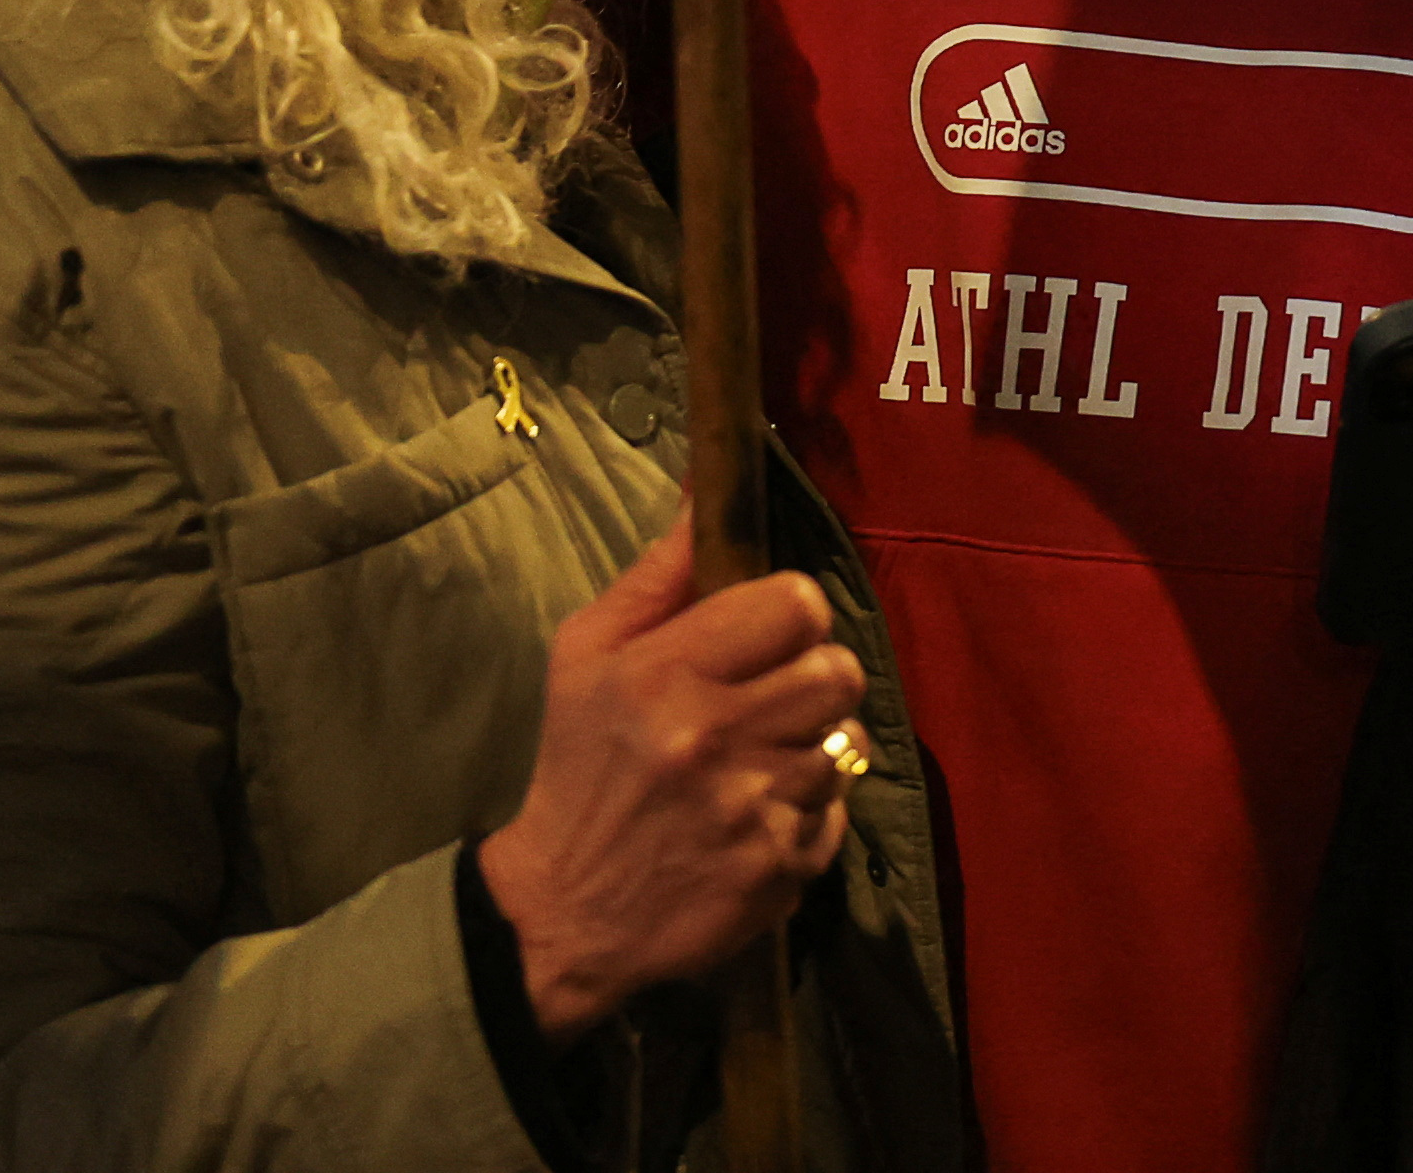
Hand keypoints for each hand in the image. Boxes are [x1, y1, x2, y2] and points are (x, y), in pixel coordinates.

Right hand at [476, 521, 867, 1038]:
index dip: (793, 612)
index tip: (771, 633)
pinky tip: (759, 815)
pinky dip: (808, 809)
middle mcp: (716, 738)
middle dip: (814, 675)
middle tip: (775, 695)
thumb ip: (655, 579)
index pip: (795, 604)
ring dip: (813, 745)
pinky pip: (839, 811)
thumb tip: (703, 500)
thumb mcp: (585, 658)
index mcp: (667, 674)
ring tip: (762, 760)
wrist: (565, 913)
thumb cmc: (578, 769)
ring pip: (846, 740)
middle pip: (837, 669)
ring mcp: (755, 809)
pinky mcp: (782, 868)